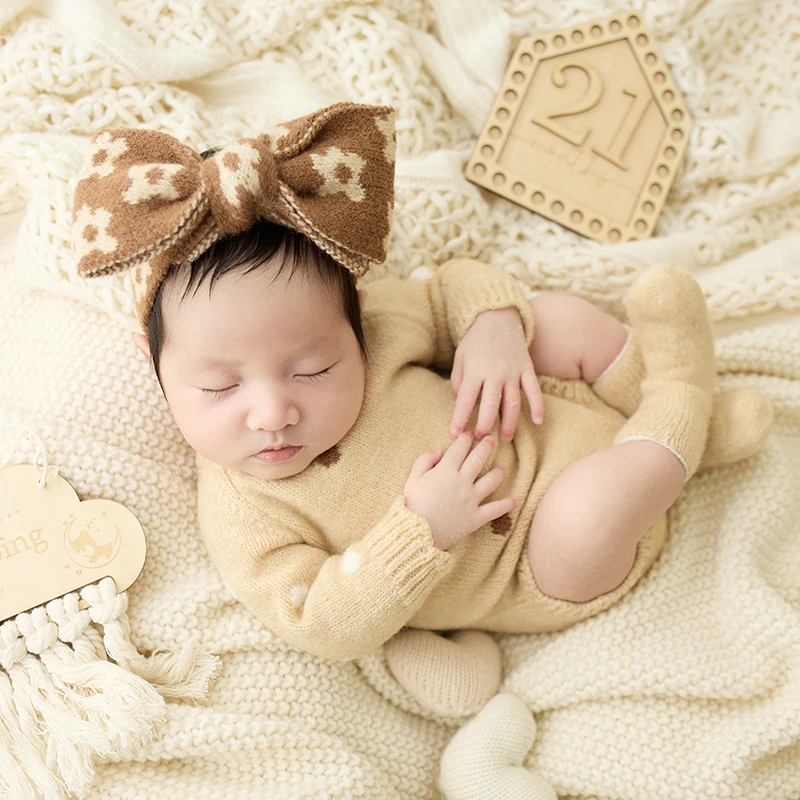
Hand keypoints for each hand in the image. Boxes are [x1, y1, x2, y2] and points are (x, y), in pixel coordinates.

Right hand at [404, 433, 515, 550]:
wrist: (417, 533)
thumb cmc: (413, 505)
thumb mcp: (412, 479)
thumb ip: (424, 461)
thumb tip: (439, 451)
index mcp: (445, 470)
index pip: (459, 448)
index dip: (465, 439)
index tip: (468, 435)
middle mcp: (462, 482)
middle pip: (478, 459)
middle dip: (486, 446)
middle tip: (491, 439)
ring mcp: (471, 499)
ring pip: (490, 481)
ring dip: (498, 473)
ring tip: (501, 469)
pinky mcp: (476, 517)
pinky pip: (494, 510)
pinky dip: (505, 505)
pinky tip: (513, 500)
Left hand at [450, 308, 543, 442]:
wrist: (497, 317)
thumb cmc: (475, 340)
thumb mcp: (460, 357)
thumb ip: (459, 380)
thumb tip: (462, 402)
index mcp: (475, 370)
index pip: (466, 399)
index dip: (460, 418)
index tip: (455, 433)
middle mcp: (495, 372)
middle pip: (491, 406)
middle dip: (485, 425)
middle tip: (480, 439)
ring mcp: (513, 371)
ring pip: (513, 402)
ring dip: (510, 423)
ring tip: (504, 438)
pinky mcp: (527, 369)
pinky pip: (534, 390)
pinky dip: (537, 406)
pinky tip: (538, 421)